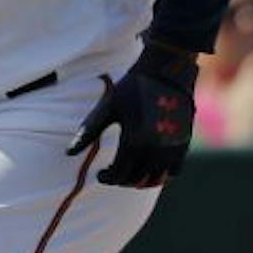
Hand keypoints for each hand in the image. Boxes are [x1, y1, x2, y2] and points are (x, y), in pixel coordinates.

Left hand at [66, 41, 198, 188]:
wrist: (165, 72)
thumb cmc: (131, 88)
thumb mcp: (106, 108)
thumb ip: (88, 132)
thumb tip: (68, 153)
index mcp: (134, 139)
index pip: (119, 174)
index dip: (107, 178)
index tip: (100, 174)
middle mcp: (155, 147)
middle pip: (136, 179)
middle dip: (121, 180)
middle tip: (112, 174)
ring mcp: (172, 146)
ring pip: (156, 179)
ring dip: (140, 181)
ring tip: (129, 173)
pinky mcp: (184, 143)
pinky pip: (174, 171)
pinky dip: (161, 174)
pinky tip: (148, 167)